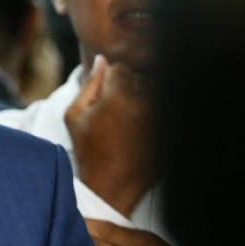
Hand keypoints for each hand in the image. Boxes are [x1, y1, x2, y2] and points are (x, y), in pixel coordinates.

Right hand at [65, 55, 153, 216]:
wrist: (112, 185)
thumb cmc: (89, 150)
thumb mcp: (75, 115)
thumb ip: (89, 84)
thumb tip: (101, 60)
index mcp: (119, 93)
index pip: (120, 68)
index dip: (110, 81)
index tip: (105, 98)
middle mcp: (145, 99)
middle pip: (140, 77)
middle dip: (129, 88)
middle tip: (117, 111)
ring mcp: (161, 114)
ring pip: (156, 90)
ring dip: (145, 98)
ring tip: (131, 120)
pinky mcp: (170, 128)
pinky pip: (167, 107)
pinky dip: (156, 113)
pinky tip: (143, 129)